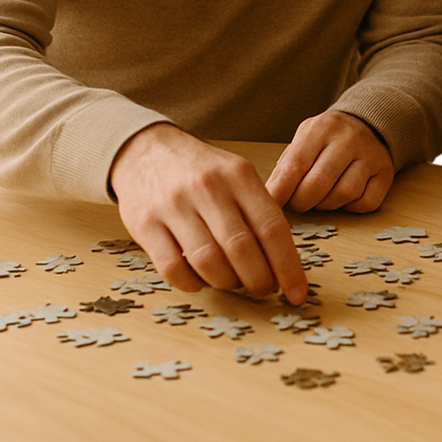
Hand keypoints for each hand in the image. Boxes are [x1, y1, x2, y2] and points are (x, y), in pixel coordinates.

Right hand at [109, 122, 307, 301]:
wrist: (145, 149)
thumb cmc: (200, 169)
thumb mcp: (236, 173)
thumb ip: (259, 209)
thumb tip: (283, 260)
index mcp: (238, 175)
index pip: (272, 228)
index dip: (288, 267)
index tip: (297, 293)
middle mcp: (208, 188)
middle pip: (241, 249)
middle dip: (258, 280)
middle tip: (263, 288)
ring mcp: (173, 206)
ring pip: (208, 262)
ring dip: (226, 282)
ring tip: (232, 281)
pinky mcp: (145, 224)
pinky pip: (173, 268)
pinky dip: (192, 283)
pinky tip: (200, 279)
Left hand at [265, 110, 393, 213]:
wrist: (368, 124)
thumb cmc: (326, 140)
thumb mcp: (302, 142)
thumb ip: (285, 168)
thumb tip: (268, 199)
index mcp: (320, 129)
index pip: (294, 167)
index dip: (279, 193)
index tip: (270, 207)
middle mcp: (348, 139)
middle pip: (318, 185)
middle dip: (301, 203)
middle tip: (296, 204)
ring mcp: (370, 156)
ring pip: (343, 195)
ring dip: (326, 205)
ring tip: (320, 198)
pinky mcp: (385, 173)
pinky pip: (366, 203)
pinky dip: (351, 208)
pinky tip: (344, 198)